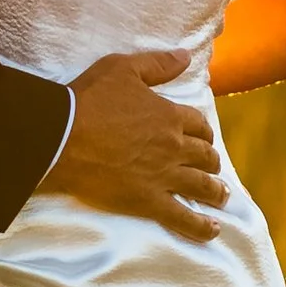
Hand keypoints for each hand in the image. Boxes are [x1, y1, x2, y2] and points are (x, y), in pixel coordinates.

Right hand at [52, 49, 228, 238]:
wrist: (63, 136)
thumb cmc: (89, 99)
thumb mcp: (124, 69)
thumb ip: (158, 64)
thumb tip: (186, 56)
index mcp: (169, 116)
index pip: (198, 125)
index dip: (204, 132)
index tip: (204, 138)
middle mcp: (173, 147)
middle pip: (204, 155)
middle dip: (212, 161)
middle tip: (214, 168)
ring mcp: (162, 176)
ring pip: (200, 185)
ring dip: (215, 191)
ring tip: (222, 196)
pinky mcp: (147, 200)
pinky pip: (181, 216)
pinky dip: (200, 225)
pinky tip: (212, 230)